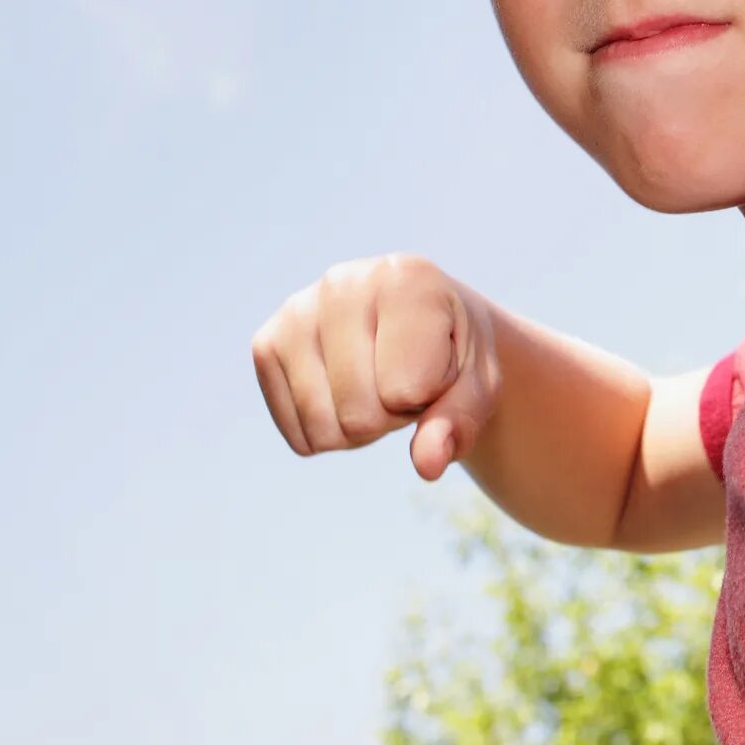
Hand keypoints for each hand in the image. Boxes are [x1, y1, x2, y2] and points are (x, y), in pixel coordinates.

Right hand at [250, 255, 500, 480]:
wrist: (420, 325)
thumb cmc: (454, 354)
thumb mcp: (478, 387)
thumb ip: (459, 424)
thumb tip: (428, 465)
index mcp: (405, 279)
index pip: (405, 389)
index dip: (429, 397)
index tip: (436, 365)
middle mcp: (342, 283)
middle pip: (359, 414)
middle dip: (391, 416)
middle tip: (404, 380)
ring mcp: (296, 310)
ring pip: (324, 430)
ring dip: (359, 430)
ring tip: (375, 385)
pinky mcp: (266, 342)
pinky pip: (299, 436)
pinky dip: (328, 434)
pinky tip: (344, 392)